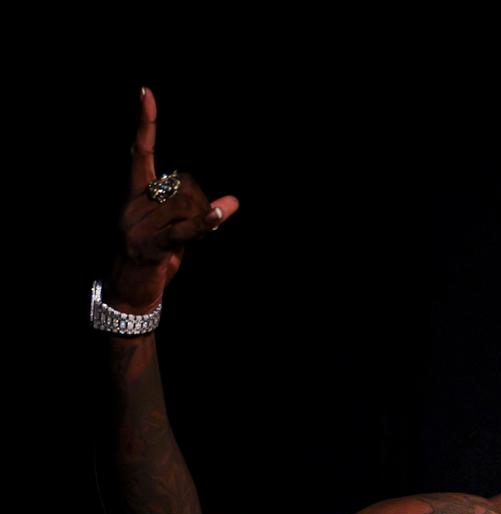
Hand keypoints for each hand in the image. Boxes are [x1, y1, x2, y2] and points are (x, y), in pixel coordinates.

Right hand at [107, 86, 239, 312]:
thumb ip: (193, 210)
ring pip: (187, 206)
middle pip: (182, 185)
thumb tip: (232, 201)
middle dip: (201, 204)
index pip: (139, 152)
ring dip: (202, 222)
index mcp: (135, 195)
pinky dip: (207, 222)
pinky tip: (224, 210)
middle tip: (198, 227)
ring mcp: (138, 226)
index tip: (146, 92)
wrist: (129, 294)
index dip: (146, 123)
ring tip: (190, 240)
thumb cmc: (153, 259)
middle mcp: (132, 205)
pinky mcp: (151, 246)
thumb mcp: (172, 228)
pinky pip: (184, 230)